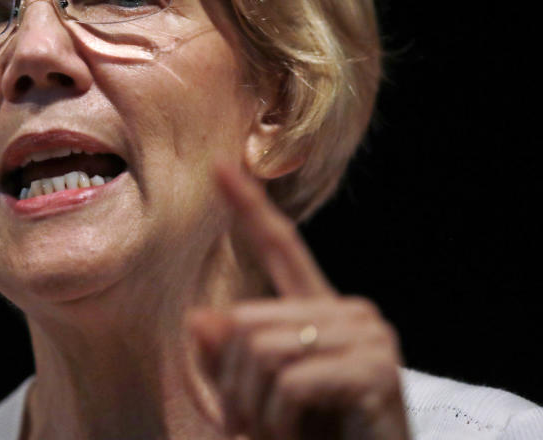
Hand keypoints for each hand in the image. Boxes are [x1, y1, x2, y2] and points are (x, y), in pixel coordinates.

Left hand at [188, 164, 409, 439]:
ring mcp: (369, 338)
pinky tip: (300, 436)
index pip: (281, 246)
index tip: (220, 165)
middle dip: (234, 386)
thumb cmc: (315, 433)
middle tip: (251, 426)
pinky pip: (291, 383)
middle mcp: (351, 313)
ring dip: (256, 409)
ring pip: (263, 351)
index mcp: (322, 310)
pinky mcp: (376, 371)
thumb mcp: (260, 396)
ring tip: (279, 433)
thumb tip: (200, 319)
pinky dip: (279, 421)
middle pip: (247, 323)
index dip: (248, 207)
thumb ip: (229, 357)